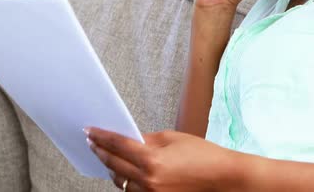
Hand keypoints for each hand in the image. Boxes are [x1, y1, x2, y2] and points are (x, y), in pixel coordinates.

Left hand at [84, 127, 236, 191]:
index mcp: (152, 161)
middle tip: (92, 142)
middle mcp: (148, 181)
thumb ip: (146, 139)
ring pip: (120, 182)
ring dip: (111, 168)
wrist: (223, 177)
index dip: (101, 136)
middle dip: (100, 151)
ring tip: (104, 155)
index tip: (90, 131)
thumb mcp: (172, 138)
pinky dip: (125, 181)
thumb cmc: (203, 155)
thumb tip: (128, 138)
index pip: (117, 145)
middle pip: (114, 165)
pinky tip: (122, 171)